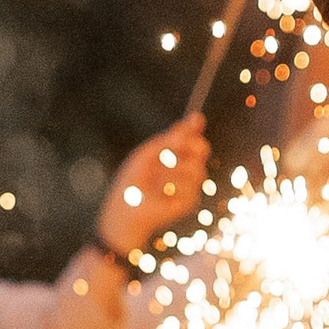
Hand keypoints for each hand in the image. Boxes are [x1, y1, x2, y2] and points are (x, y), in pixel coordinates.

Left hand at [97, 113, 209, 255]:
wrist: (126, 211)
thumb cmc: (133, 181)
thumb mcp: (149, 154)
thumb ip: (172, 138)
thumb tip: (198, 117)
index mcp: (176, 154)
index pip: (193, 137)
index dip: (192, 130)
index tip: (185, 129)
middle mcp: (186, 168)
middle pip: (202, 148)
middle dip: (187, 147)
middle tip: (167, 155)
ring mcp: (189, 185)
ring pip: (197, 169)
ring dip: (172, 172)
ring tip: (155, 180)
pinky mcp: (189, 202)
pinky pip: (189, 188)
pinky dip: (172, 189)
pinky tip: (162, 195)